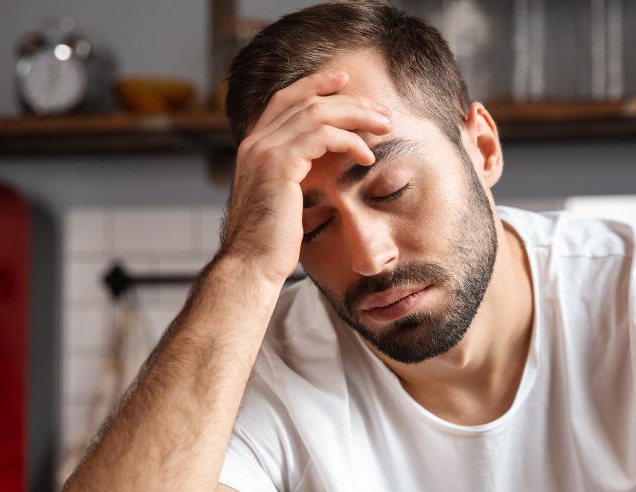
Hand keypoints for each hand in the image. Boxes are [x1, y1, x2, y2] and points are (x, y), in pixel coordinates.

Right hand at [221, 71, 392, 286]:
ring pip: (317, 113)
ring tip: (384, 127)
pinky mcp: (279, 164)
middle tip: (381, 111)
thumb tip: (317, 171)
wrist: (251, 266)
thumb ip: (294, 178)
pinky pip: (321, 136)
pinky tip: (366, 155)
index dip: (314, 85)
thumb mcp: (282, 202)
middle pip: (305, 101)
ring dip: (356, 116)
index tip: (345, 81)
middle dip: (348, 100)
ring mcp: (264, 150)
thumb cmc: (271, 244)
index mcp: (254, 147)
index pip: (285, 100)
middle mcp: (255, 142)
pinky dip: (349, 140)